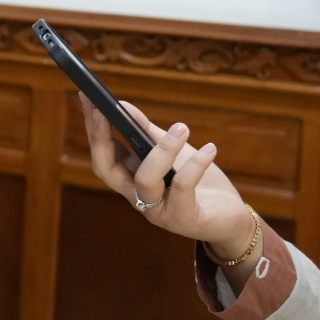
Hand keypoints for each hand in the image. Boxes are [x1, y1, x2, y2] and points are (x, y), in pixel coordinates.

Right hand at [79, 94, 254, 256]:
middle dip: (102, 139)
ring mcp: (157, 212)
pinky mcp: (183, 220)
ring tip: (181, 127)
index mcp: (131, 179)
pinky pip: (183, 188)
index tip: (89, 99)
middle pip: (106, 170)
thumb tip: (124, 107)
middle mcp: (137, 197)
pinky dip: (196, 166)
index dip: (93, 127)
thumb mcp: (174, 154)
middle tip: (106, 110)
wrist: (230, 219)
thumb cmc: (201, 185)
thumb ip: (148, 134)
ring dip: (162, 151)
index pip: (102, 153)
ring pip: (145, 180)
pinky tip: (209, 149)